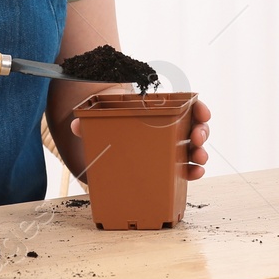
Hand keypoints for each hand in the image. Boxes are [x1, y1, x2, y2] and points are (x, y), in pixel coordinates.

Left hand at [67, 96, 210, 179]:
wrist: (109, 133)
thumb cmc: (112, 120)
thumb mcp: (102, 116)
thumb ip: (90, 119)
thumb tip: (75, 125)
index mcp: (160, 110)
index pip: (187, 106)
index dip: (198, 109)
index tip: (203, 112)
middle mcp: (171, 127)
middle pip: (195, 127)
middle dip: (201, 132)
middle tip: (196, 138)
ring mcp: (171, 146)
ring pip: (194, 148)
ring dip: (200, 152)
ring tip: (199, 159)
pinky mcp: (168, 164)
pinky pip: (186, 167)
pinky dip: (193, 170)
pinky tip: (195, 173)